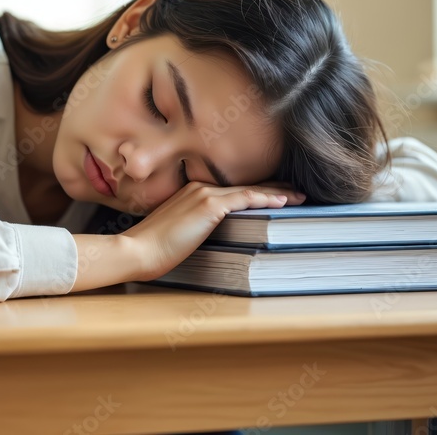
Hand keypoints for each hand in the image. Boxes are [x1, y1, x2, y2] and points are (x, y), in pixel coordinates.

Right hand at [121, 181, 305, 280]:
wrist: (137, 251)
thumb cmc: (153, 249)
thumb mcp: (179, 233)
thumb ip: (197, 226)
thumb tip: (219, 233)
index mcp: (192, 192)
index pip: (233, 190)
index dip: (257, 191)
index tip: (277, 194)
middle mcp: (200, 187)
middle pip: (245, 186)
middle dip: (273, 188)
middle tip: (296, 192)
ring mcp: (204, 194)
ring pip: (249, 190)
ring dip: (277, 192)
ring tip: (299, 197)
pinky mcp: (209, 206)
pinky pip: (245, 198)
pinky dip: (266, 198)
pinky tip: (283, 201)